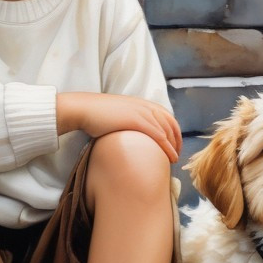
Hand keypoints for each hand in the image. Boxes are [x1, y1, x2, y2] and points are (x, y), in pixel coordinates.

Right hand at [56, 92, 181, 162]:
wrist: (84, 109)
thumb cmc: (95, 114)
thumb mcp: (116, 114)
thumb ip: (126, 120)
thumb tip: (128, 133)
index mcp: (141, 103)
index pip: (166, 116)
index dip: (174, 130)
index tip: (174, 144)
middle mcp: (145, 106)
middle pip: (171, 123)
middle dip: (177, 139)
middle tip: (177, 154)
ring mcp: (142, 113)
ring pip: (168, 130)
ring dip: (174, 145)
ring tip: (174, 159)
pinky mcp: (137, 121)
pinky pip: (159, 136)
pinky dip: (167, 147)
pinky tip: (170, 157)